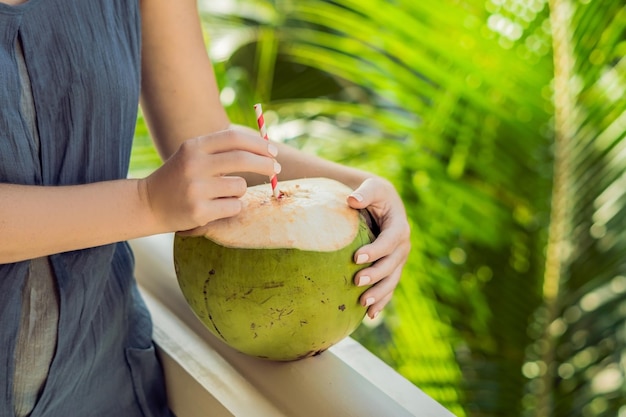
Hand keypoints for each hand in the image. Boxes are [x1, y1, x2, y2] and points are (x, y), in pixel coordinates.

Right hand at [140, 129, 279, 232]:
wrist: (147, 204)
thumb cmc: (180, 178)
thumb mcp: (193, 155)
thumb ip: (223, 150)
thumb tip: (265, 149)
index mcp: (194, 146)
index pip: (234, 138)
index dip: (258, 144)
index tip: (272, 151)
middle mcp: (194, 165)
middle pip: (242, 159)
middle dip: (265, 164)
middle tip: (276, 169)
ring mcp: (196, 189)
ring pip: (240, 186)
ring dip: (239, 190)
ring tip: (219, 194)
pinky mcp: (199, 212)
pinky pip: (234, 206)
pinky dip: (232, 207)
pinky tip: (214, 207)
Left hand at [347, 177, 410, 318]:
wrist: (379, 204)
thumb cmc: (373, 194)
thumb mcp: (372, 187)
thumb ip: (364, 192)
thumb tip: (351, 200)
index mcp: (399, 227)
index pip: (390, 241)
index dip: (376, 250)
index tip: (356, 258)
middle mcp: (402, 246)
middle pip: (392, 264)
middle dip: (376, 275)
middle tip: (356, 281)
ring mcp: (398, 260)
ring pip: (392, 280)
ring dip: (379, 294)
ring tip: (363, 304)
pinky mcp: (390, 269)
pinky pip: (388, 287)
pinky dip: (381, 301)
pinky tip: (369, 314)